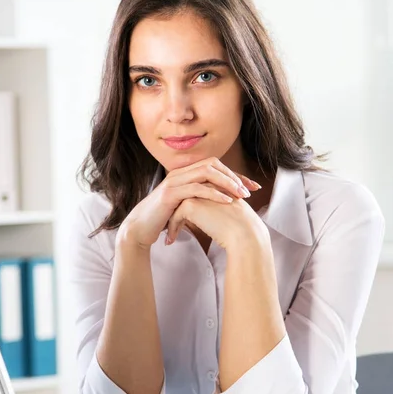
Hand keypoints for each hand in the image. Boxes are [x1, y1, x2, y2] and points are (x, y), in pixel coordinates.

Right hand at [116, 157, 260, 249]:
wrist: (140, 229)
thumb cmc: (163, 220)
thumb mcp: (185, 206)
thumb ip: (200, 200)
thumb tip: (222, 203)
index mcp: (185, 174)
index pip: (215, 167)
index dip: (235, 175)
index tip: (252, 187)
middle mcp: (180, 173)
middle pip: (213, 164)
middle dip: (234, 176)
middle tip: (250, 190)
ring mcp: (174, 181)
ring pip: (206, 172)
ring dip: (227, 182)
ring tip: (241, 195)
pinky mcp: (170, 194)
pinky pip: (196, 188)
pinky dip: (214, 193)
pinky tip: (227, 202)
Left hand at [166, 186, 269, 250]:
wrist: (244, 234)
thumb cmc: (242, 228)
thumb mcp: (230, 212)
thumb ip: (219, 208)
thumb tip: (209, 217)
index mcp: (217, 185)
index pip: (195, 193)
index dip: (186, 206)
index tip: (180, 220)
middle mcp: (206, 185)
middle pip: (183, 196)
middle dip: (174, 212)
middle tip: (169, 226)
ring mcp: (198, 193)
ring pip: (176, 205)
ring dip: (171, 221)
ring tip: (168, 235)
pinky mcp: (191, 204)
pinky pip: (175, 216)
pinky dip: (172, 228)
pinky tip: (170, 241)